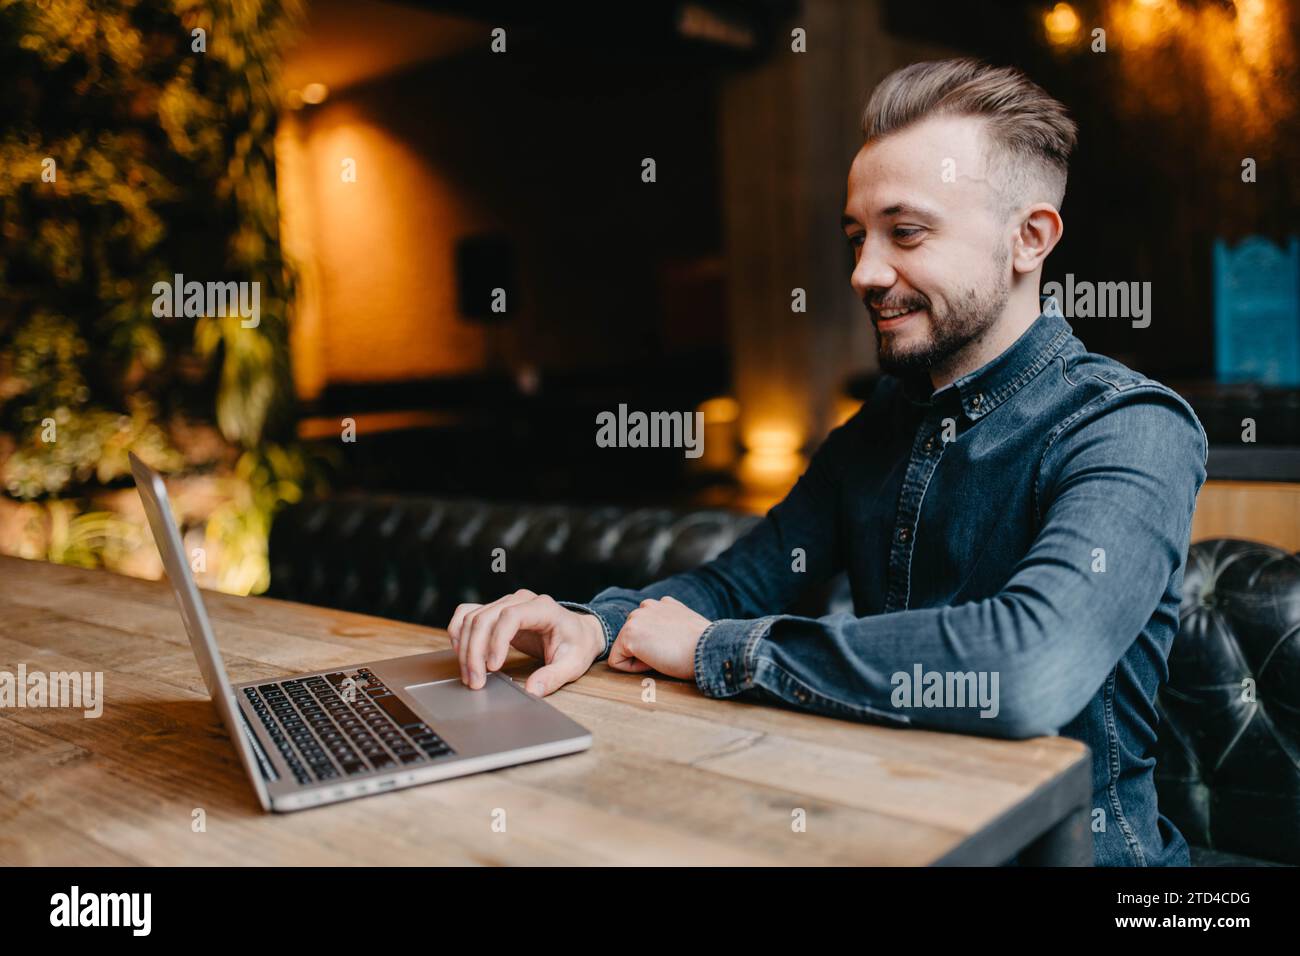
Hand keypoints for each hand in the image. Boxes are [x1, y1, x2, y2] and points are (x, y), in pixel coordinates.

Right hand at [448, 590, 604, 696]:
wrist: (578, 632)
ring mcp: (505, 603)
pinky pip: (468, 614)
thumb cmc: (576, 645)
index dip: (497, 641)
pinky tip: (460, 653)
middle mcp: (521, 600)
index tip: (493, 667)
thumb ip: (553, 677)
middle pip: (485, 618)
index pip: (511, 616)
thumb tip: (532, 691)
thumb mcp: (573, 664)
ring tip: (470, 676)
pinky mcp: (495, 611)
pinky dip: (459, 632)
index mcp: (543, 608)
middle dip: (475, 652)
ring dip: (465, 648)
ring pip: (472, 618)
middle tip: (476, 682)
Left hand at [607, 596, 710, 680]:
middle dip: (647, 650)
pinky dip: (633, 668)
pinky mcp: (628, 635)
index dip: (659, 645)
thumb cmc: (703, 646)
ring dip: (640, 658)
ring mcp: (636, 618)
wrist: (707, 648)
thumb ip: (671, 625)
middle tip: (671, 652)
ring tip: (664, 655)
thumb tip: (665, 639)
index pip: (647, 628)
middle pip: (634, 638)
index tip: (677, 647)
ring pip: (624, 649)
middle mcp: (647, 605)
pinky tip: (655, 661)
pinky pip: (617, 661)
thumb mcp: (687, 627)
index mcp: (663, 603)